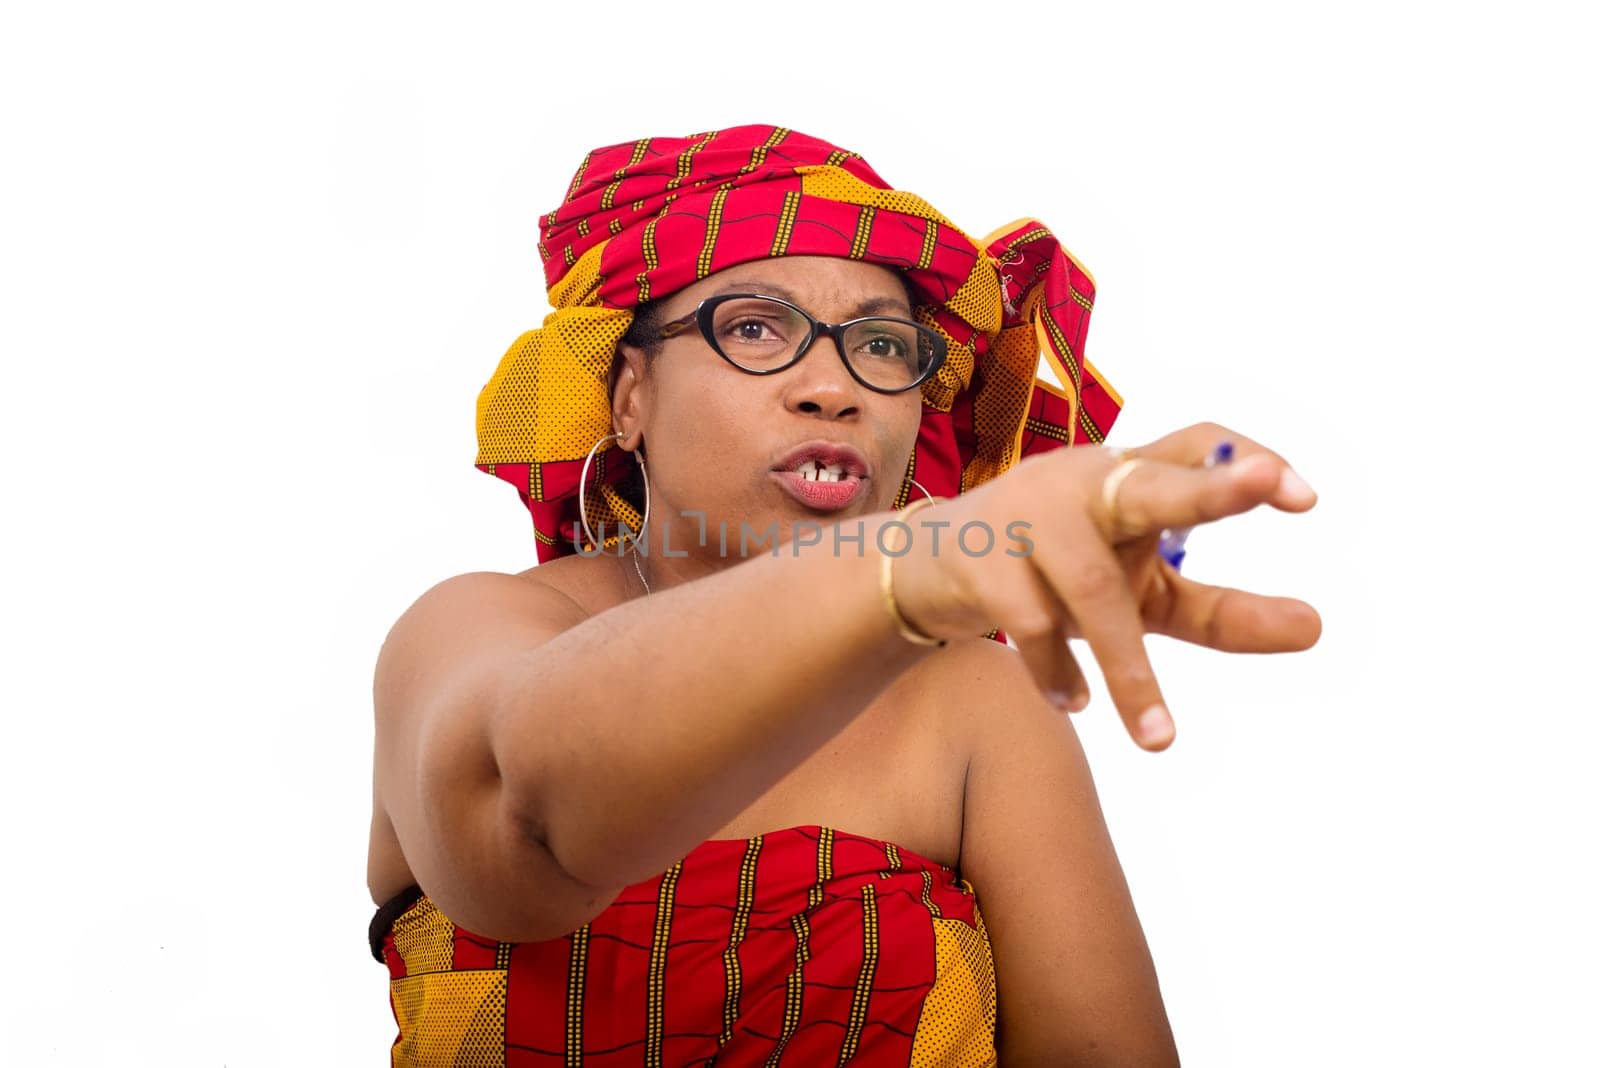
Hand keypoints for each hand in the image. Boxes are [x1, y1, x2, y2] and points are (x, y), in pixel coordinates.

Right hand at [891, 422, 1321, 750]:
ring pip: (1091, 587)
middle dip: (1207, 489)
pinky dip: (1057, 672)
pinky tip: (1073, 701)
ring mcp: (1027, 516)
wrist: (927, 569)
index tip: (1304, 499)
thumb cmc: (1054, 574)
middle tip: (1263, 484)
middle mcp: (1082, 482)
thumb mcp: (1140, 591)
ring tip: (1158, 739)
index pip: (1196, 444)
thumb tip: (1318, 629)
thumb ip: (1221, 610)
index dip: (1246, 462)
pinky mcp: (980, 558)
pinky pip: (1029, 623)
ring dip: (1126, 666)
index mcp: (1126, 475)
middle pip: (1151, 482)